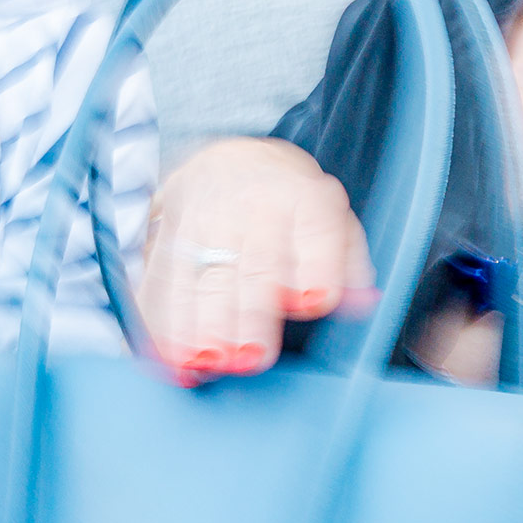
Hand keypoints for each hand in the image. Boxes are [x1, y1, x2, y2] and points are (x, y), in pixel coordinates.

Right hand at [137, 139, 373, 380]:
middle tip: (250, 356)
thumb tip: (362, 302)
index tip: (312, 302)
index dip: (314, 268)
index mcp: (303, 199)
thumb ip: (348, 264)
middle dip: (249, 313)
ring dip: (200, 323)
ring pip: (201, 275)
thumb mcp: (332, 219)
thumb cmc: (290, 205)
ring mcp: (205, 217)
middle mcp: (253, 205)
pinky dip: (161, 323)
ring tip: (205, 360)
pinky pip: (160, 280)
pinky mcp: (167, 235)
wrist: (233, 162)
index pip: (313, 231)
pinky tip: (168, 355)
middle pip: (252, 264)